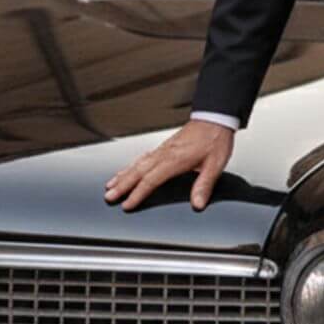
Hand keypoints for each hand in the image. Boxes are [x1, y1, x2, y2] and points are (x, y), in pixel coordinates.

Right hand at [103, 118, 234, 212]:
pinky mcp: (165, 146)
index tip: (127, 205)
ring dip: (122, 175)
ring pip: (137, 163)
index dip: (138, 194)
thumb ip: (204, 185)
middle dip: (122, 185)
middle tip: (108, 197)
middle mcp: (165, 153)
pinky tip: (127, 169)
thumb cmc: (215, 139)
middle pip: (138, 171)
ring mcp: (163, 149)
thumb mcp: (215, 164)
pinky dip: (131, 165)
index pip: (151, 180)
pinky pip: (142, 157)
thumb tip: (198, 204)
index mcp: (175, 159)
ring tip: (110, 185)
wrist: (214, 117)